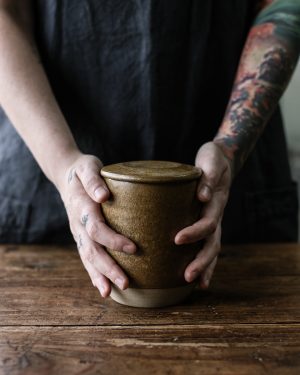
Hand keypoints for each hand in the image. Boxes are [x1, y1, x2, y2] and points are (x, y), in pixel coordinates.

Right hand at [58, 153, 135, 297]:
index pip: (96, 228)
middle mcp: (78, 224)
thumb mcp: (88, 167)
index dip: (113, 240)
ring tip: (112, 292)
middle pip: (92, 250)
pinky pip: (86, 258)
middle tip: (126, 283)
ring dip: (100, 276)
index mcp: (81, 207)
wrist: (66, 175)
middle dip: (108, 268)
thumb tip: (103, 195)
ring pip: (87, 258)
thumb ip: (93, 180)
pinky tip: (104, 288)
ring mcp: (78, 232)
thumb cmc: (84, 169)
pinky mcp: (81, 237)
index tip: (133, 248)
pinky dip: (94, 274)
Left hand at [175, 142, 232, 288]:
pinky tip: (195, 279)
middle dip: (201, 261)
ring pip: (212, 249)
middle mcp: (216, 216)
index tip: (177, 239)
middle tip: (187, 275)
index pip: (208, 223)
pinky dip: (204, 263)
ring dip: (204, 267)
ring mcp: (213, 222)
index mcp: (216, 203)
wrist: (221, 161)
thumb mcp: (211, 161)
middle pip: (213, 244)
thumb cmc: (212, 160)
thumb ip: (208, 177)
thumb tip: (202, 196)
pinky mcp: (206, 223)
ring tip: (191, 282)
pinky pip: (207, 246)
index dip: (195, 232)